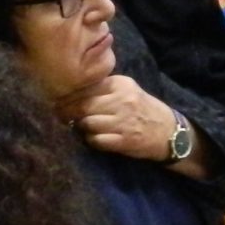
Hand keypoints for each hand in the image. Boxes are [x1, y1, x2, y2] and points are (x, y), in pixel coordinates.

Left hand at [58, 74, 179, 162]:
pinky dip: (91, 140)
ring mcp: (123, 121)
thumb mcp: (126, 90)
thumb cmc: (141, 109)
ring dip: (80, 127)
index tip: (56, 101)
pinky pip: (96, 140)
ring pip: (87, 123)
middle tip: (58, 116)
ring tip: (79, 127)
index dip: (67, 96)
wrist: (168, 131)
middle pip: (83, 106)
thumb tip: (69, 93)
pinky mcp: (124, 140)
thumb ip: (102, 89)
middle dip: (67, 112)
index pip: (86, 87)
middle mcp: (121, 101)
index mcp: (119, 85)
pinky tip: (93, 138)